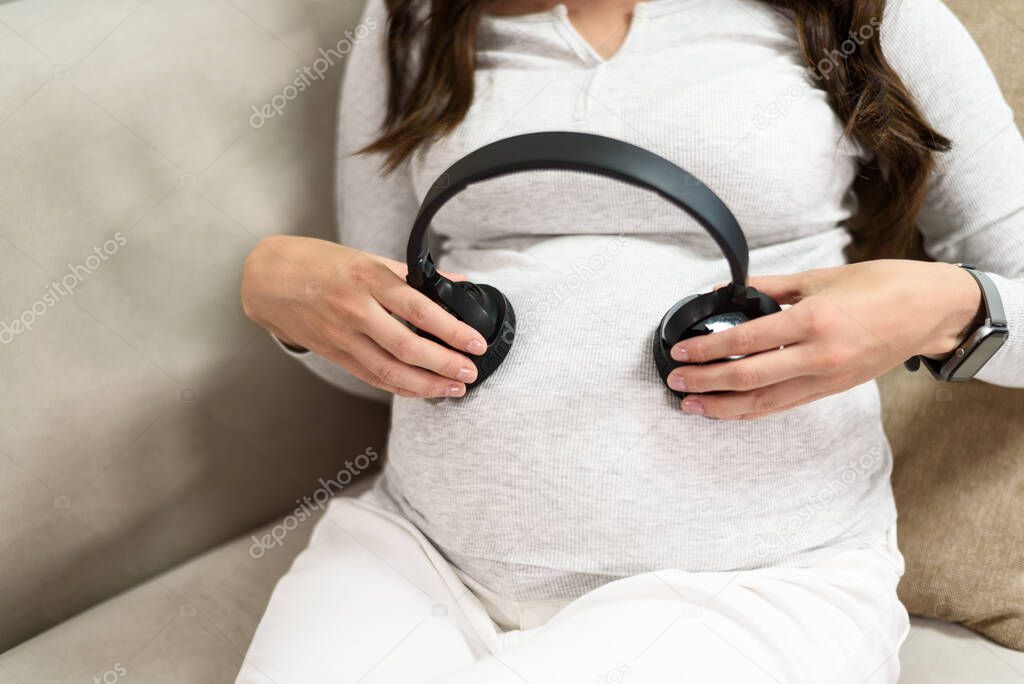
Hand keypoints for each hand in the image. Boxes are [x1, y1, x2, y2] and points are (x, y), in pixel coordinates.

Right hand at [241, 235, 486, 397]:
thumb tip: (457, 284)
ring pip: (390, 371)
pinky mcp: (334, 354)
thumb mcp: (367, 258)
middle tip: (470, 373)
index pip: (420, 310)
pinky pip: (372, 377)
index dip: (452, 330)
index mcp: (368, 278)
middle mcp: (355, 310)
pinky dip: (401, 387)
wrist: (268, 279)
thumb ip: (413, 275)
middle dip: (444, 365)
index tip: (476, 342)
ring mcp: (342, 336)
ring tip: (454, 388)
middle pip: (407, 347)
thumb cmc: (320, 263)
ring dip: (427, 385)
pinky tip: (423, 390)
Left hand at [666, 260, 982, 419]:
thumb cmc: (881, 286)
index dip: (707, 349)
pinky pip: (783, 404)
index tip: (681, 351)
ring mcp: (826, 378)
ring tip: (693, 405)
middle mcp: (817, 356)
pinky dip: (752, 408)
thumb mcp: (820, 277)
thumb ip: (770, 286)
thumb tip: (727, 290)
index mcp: (812, 321)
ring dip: (724, 406)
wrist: (931, 310)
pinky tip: (730, 407)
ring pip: (764, 402)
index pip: (745, 340)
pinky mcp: (831, 389)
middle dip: (706, 382)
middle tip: (676, 381)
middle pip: (748, 378)